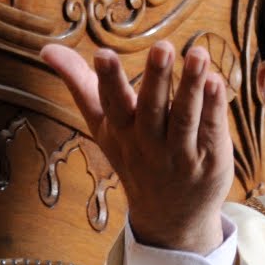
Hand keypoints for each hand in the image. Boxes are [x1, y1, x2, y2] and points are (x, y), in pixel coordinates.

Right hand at [41, 41, 232, 253]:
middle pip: (152, 109)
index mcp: (120, 131)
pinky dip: (215, 106)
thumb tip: (46, 50)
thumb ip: (79, 84)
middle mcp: (149, 143)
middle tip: (163, 47)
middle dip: (156, 78)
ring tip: (198, 55)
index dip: (107, 80)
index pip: (112, 104)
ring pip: (186, 117)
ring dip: (192, 85)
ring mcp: (181, 153)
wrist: (169, 217)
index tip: (103, 54)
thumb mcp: (102, 126)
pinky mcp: (210, 157)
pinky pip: (212, 129)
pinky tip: (217, 81)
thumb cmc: (134, 157)